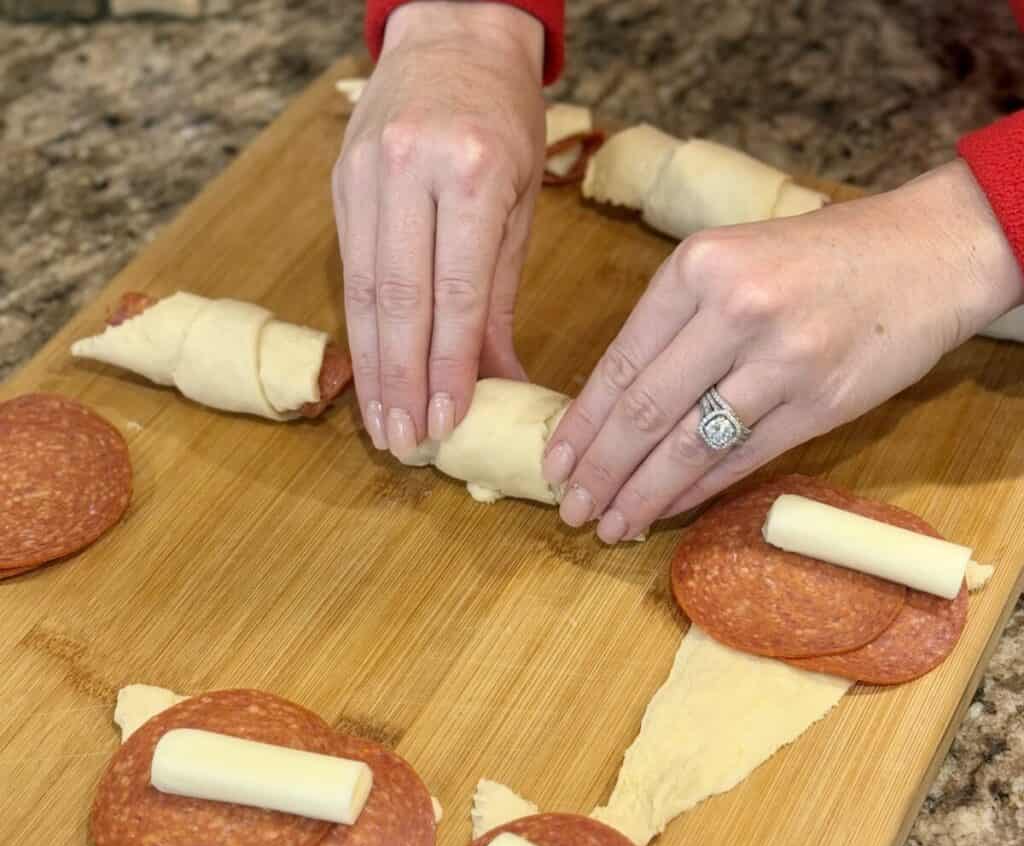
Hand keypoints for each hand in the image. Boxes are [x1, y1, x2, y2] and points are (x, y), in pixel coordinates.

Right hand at [333, 2, 544, 456]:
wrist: (451, 36)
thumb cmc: (503, 121)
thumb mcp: (522, 203)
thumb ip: (502, 298)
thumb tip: (502, 382)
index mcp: (474, 172)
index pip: (456, 293)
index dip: (449, 366)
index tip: (447, 421)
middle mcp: (412, 172)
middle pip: (400, 301)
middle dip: (402, 382)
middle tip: (405, 444)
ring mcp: (367, 176)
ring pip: (365, 293)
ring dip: (372, 368)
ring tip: (381, 423)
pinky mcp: (341, 186)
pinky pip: (351, 272)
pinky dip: (361, 330)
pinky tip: (368, 372)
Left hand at [543, 159, 1023, 542]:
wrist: (928, 252)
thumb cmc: (817, 258)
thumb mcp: (730, 261)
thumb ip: (674, 325)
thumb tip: (612, 406)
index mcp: (698, 268)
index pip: (620, 364)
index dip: (581, 424)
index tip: (555, 464)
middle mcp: (736, 310)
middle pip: (645, 412)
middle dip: (600, 470)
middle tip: (571, 509)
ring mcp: (782, 360)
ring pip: (690, 446)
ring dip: (642, 494)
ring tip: (610, 523)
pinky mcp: (822, 403)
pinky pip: (742, 460)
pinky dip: (696, 491)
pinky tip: (665, 510)